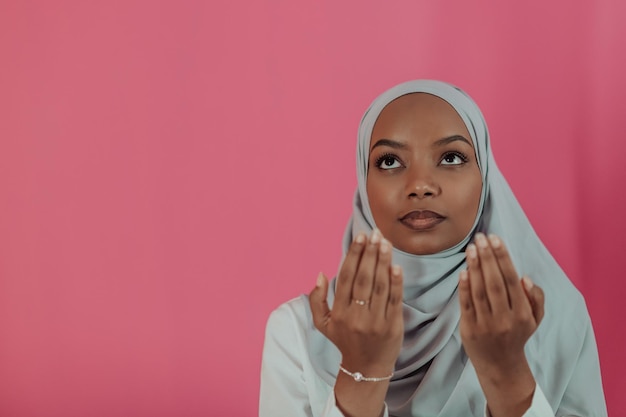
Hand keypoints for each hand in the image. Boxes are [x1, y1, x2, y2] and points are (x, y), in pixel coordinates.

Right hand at [309, 229, 403, 377]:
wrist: (366, 368)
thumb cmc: (345, 340)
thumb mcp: (323, 323)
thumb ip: (317, 299)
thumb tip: (320, 274)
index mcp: (339, 312)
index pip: (346, 277)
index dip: (353, 255)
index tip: (359, 237)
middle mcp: (356, 315)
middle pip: (363, 278)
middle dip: (369, 253)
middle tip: (374, 233)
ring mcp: (375, 321)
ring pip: (379, 286)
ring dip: (382, 262)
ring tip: (385, 242)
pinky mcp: (392, 325)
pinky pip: (394, 300)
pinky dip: (396, 282)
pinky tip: (396, 266)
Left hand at [458, 233, 544, 416]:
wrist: (500, 365)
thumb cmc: (517, 334)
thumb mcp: (535, 319)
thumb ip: (536, 298)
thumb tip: (525, 278)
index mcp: (523, 313)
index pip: (511, 279)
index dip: (503, 257)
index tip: (496, 239)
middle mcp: (505, 318)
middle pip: (495, 282)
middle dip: (488, 257)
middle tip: (480, 237)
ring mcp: (486, 324)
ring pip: (480, 291)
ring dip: (475, 267)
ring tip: (471, 248)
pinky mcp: (469, 329)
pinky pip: (466, 304)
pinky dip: (464, 287)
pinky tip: (463, 271)